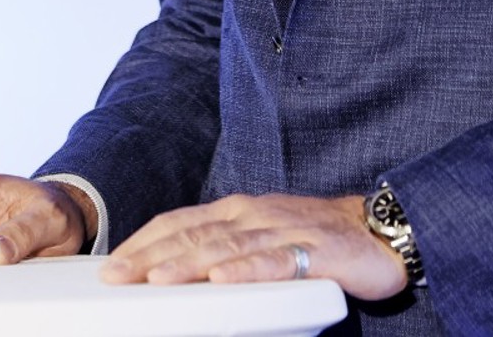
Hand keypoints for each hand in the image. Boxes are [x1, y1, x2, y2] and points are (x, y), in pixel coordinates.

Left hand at [100, 193, 406, 299]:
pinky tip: (223, 281)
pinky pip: (275, 262)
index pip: (182, 223)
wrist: (378, 230)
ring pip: (228, 248)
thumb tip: (177, 270)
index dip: (145, 241)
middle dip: (152, 256)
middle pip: (195, 235)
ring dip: (189, 263)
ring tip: (156, 279)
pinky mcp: (313, 251)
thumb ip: (225, 249)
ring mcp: (283, 230)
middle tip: (117, 276)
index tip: (113, 263)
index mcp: (239, 212)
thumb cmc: (316, 239)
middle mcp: (255, 215)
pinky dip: (246, 270)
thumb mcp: (262, 238)